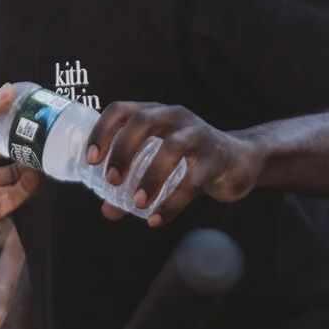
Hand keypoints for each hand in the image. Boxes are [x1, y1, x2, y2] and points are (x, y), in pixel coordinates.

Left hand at [0, 87, 39, 237]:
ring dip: (32, 171)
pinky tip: (39, 175)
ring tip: (50, 157)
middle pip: (10, 164)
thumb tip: (8, 90)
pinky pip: (14, 199)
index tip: (34, 126)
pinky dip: (29, 188)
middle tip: (48, 143)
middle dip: (27, 155)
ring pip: (16, 182)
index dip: (13, 137)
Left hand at [81, 102, 259, 226]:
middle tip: (112, 180)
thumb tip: (107, 211)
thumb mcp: (158, 167)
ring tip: (137, 202)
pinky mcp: (216, 157)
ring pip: (171, 147)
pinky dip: (173, 201)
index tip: (91, 159)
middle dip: (123, 150)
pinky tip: (158, 218)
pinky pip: (194, 178)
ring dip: (150, 176)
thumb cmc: (189, 160)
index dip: (102, 131)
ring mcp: (198, 134)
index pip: (120, 110)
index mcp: (154, 113)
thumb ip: (132, 187)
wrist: (238, 161)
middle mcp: (175, 116)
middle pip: (143, 121)